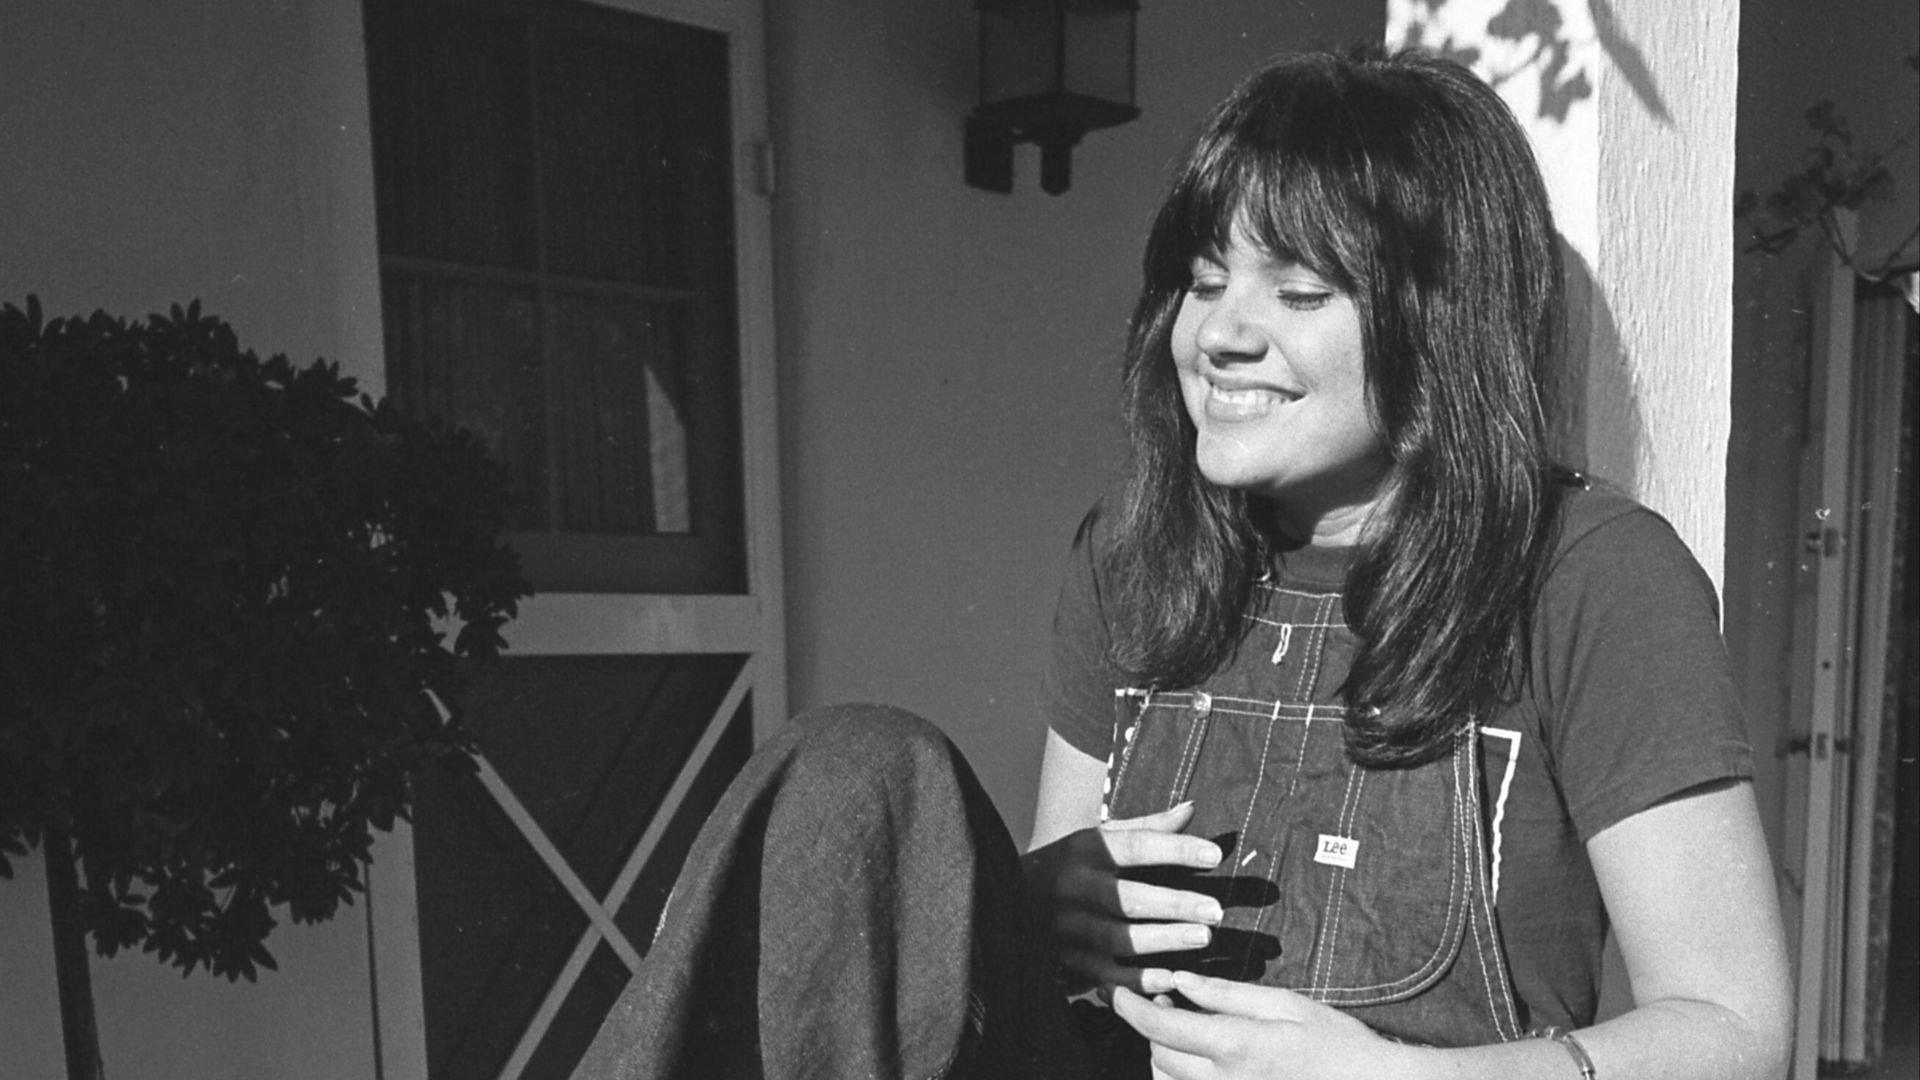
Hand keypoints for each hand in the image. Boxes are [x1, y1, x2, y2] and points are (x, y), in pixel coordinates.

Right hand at [1020, 801, 1224, 994]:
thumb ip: (1145, 827)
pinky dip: (1137, 979)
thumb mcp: (1097, 838)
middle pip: (1126, 897)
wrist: (1005, 898)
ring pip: (1116, 937)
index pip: (1134, 845)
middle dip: (1174, 904)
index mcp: (1082, 848)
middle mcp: (1070, 886)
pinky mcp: (1064, 959)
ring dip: (1162, 939)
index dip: (1175, 849)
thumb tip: (1192, 808)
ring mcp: (1065, 926)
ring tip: (1203, 937)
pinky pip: (1105, 973)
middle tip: (1216, 910)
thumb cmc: (1069, 864)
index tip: (1216, 855)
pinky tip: (1171, 977)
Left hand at [1112, 970, 1405, 1078]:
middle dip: (1152, 1028)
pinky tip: (1201, 1062)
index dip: (1130, 1008)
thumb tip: (1180, 981)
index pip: (1161, 1027)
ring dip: (1165, 1057)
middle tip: (1168, 1002)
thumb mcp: (1286, 1005)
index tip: (1116, 991)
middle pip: (1159, 1057)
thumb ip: (1228, 994)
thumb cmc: (1337, 1043)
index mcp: (1237, 1046)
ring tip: (1186, 1032)